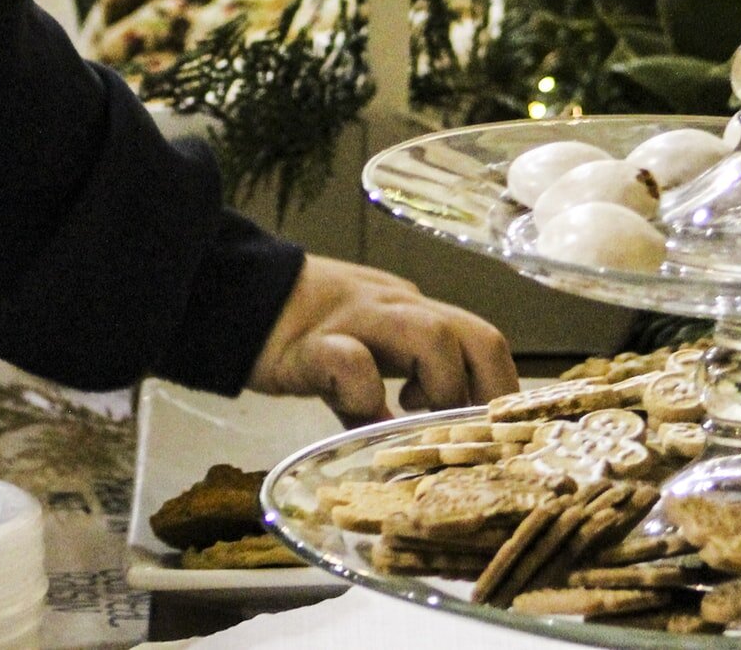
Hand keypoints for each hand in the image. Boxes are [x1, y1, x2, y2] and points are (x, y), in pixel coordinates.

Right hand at [247, 256, 516, 424]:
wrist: (239, 293)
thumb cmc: (310, 332)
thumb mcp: (365, 357)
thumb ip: (395, 392)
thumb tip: (426, 447)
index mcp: (416, 313)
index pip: (482, 341)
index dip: (501, 388)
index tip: (501, 434)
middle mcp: (399, 309)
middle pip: (474, 335)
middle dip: (486, 391)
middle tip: (471, 437)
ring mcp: (359, 320)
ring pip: (429, 335)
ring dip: (440, 388)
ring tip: (421, 425)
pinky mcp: (313, 343)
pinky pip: (351, 362)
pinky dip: (366, 396)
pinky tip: (360, 421)